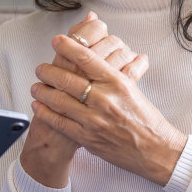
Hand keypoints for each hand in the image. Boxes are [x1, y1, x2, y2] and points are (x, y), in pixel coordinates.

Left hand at [21, 12, 150, 187]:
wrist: (156, 150)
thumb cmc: (147, 120)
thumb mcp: (134, 89)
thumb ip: (119, 70)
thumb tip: (113, 48)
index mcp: (117, 82)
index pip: (86, 58)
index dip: (68, 47)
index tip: (56, 40)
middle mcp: (104, 99)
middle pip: (67, 79)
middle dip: (48, 71)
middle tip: (40, 68)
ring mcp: (94, 120)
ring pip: (59, 101)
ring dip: (43, 92)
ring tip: (36, 86)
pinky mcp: (88, 138)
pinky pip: (60, 123)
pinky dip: (45, 113)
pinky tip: (39, 107)